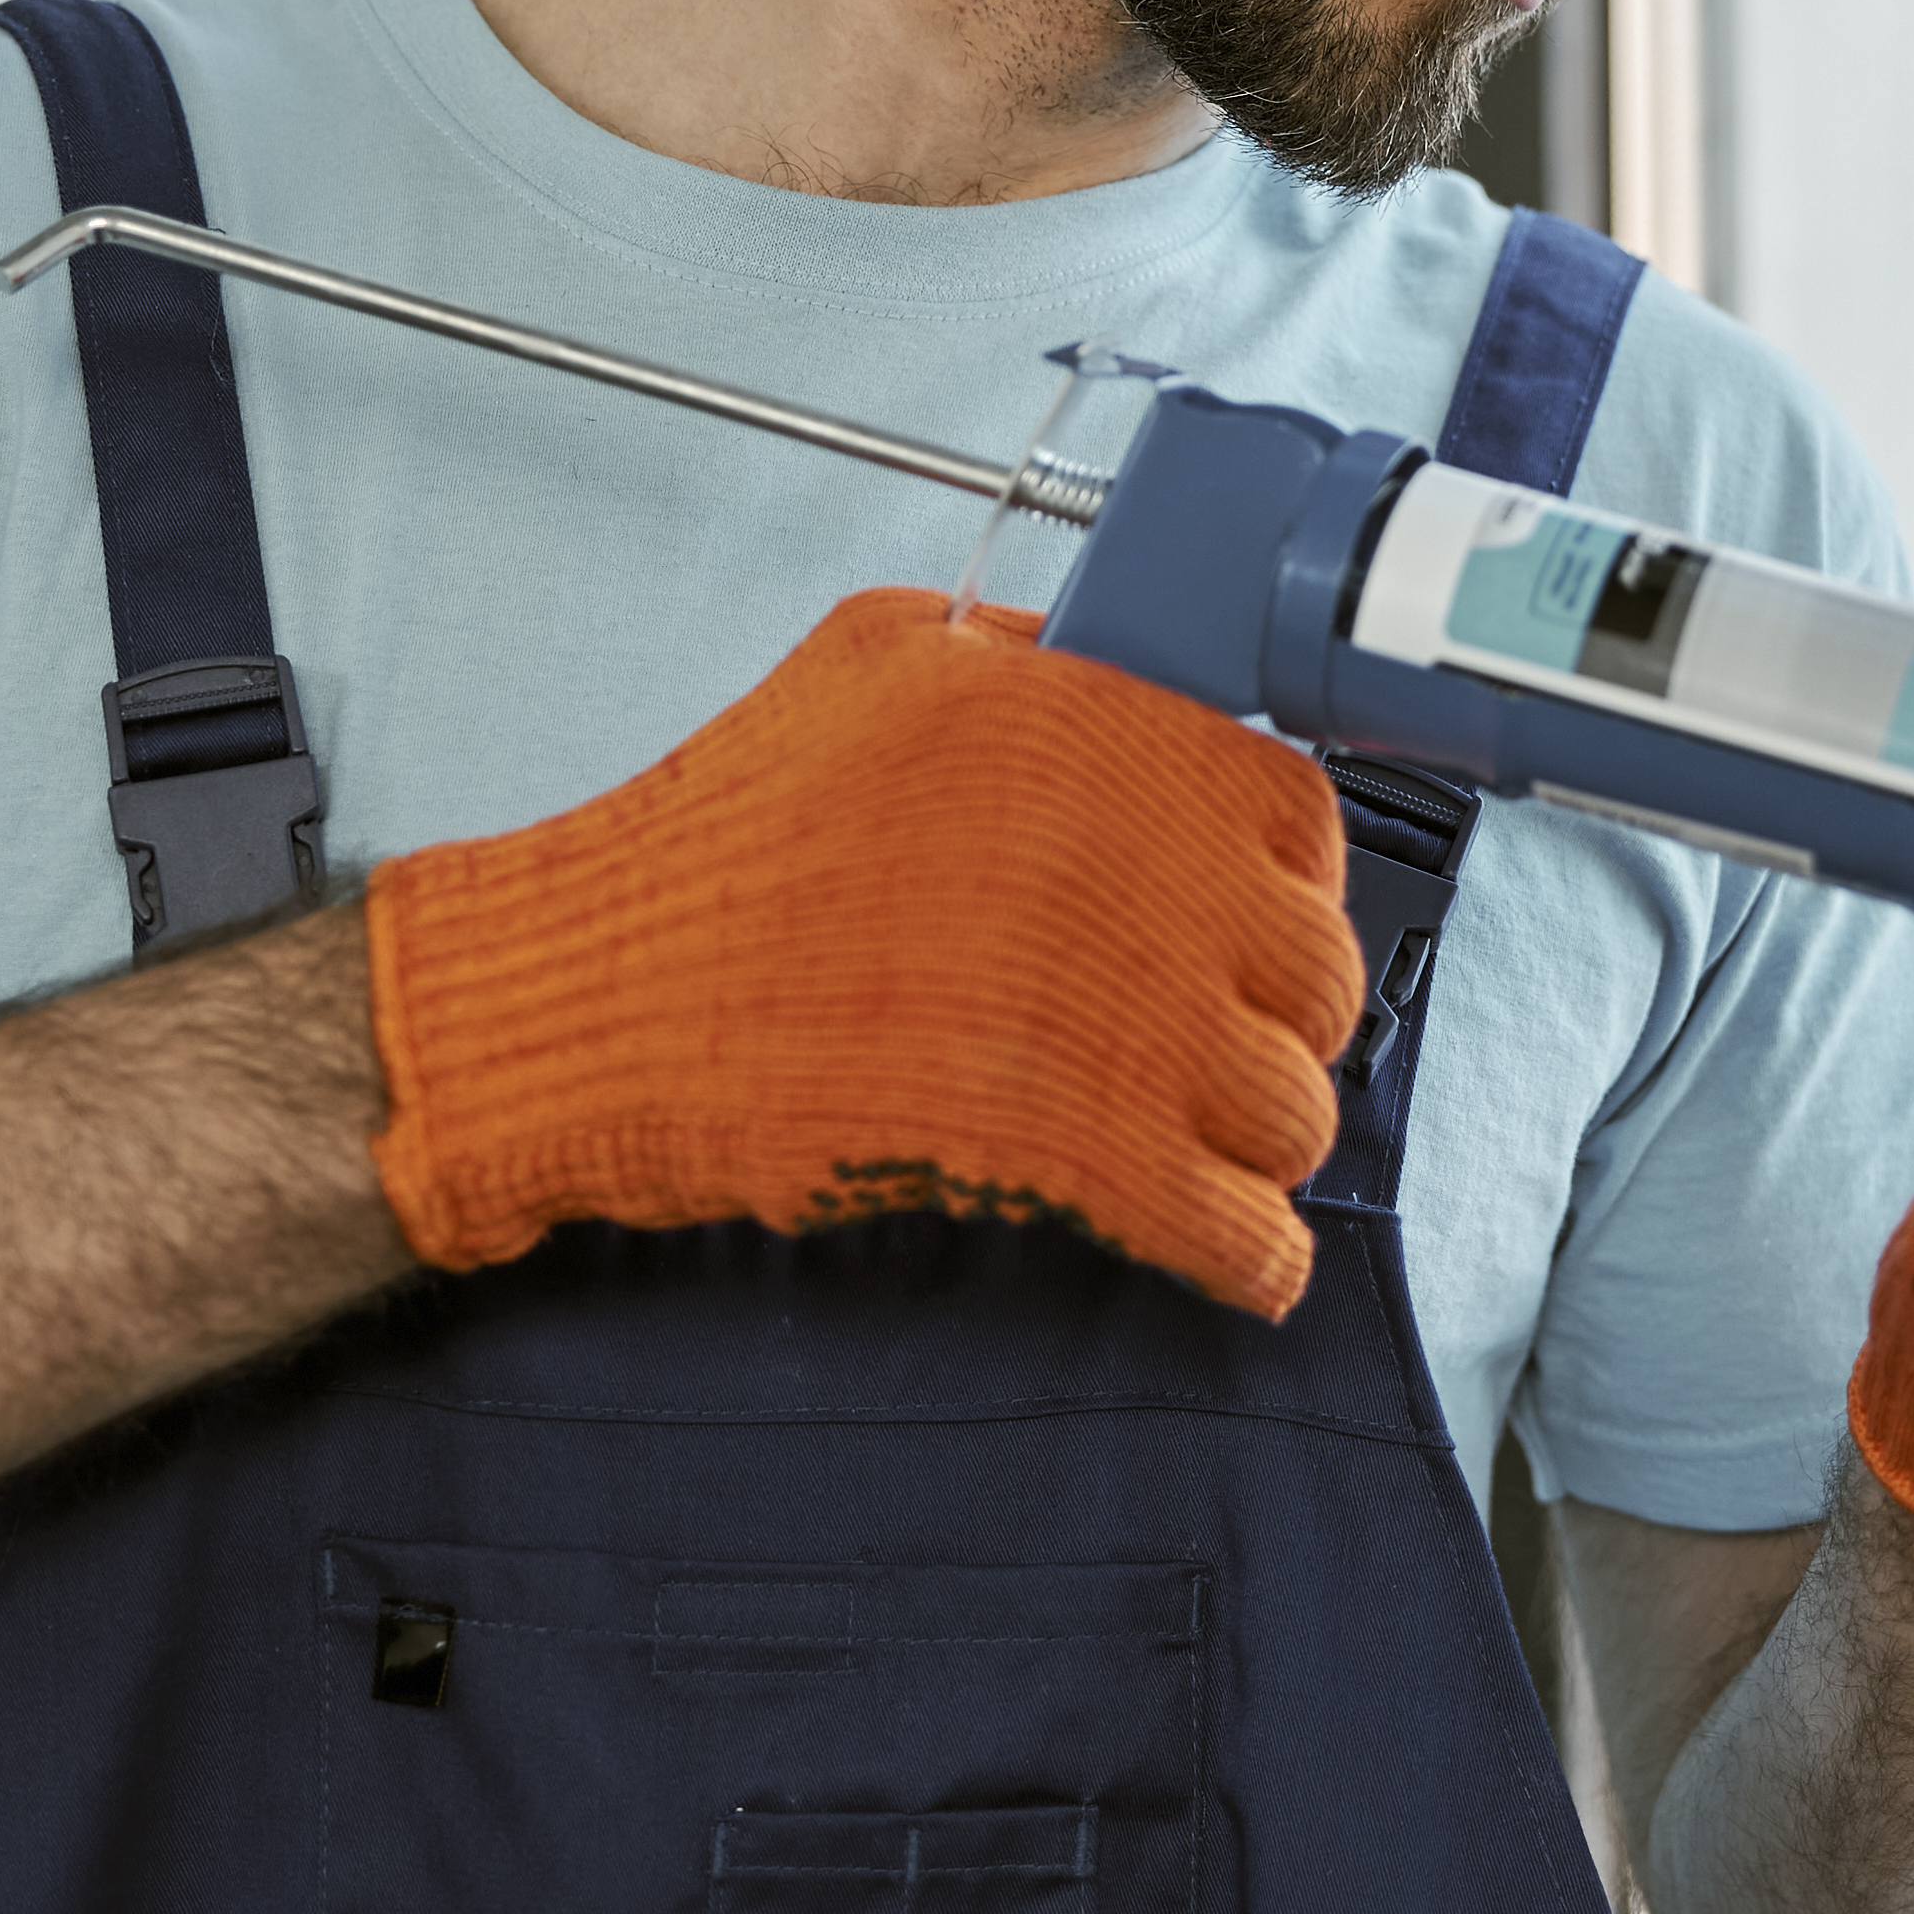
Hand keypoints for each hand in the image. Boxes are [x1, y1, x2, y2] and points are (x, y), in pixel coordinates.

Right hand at [361, 588, 1369, 1314]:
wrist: (603, 997)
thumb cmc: (714, 844)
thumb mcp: (872, 661)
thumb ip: (1019, 655)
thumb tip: (1125, 672)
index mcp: (1089, 735)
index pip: (1295, 818)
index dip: (1287, 885)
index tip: (1255, 926)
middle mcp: (1124, 859)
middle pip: (1311, 970)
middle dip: (1281, 1023)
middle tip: (1227, 1050)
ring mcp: (1114, 1012)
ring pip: (1286, 1106)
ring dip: (1263, 1141)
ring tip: (1210, 1151)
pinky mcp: (1075, 1151)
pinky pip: (1235, 1222)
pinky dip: (1251, 1254)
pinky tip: (1237, 1259)